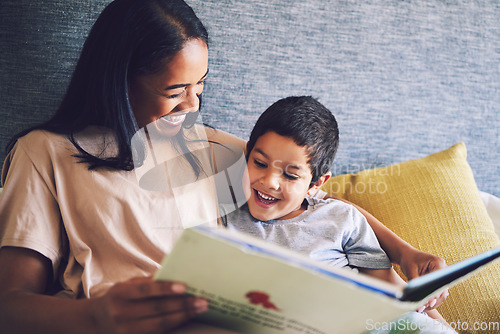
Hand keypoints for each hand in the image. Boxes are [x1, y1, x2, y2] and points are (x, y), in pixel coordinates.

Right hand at [90, 276, 207, 333]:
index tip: (184, 287)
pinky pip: (159, 333)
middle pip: (157, 309)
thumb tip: (174, 271)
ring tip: (200, 308)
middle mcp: (122, 313)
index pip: (145, 290)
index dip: (165, 289)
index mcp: (120, 293)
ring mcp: (126, 330)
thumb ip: (149, 280)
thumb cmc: (121, 297)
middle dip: (182, 305)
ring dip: (184, 316)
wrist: (97, 321)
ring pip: (160, 324)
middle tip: (202, 300)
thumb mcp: (129, 284)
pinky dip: (176, 324)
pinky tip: (188, 318)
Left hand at [398, 248, 448, 311]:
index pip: (440, 280)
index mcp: (438, 263)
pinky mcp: (437, 281)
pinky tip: (422, 307)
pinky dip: (430, 300)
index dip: (435, 292)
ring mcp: (441, 276)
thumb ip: (415, 282)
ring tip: (421, 309)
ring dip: (432, 302)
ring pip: (441, 293)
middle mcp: (443, 270)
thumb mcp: (410, 270)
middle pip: (442, 288)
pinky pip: (436, 293)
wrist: (407, 255)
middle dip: (433, 299)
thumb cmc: (408, 260)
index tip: (429, 301)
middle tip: (424, 307)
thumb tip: (417, 296)